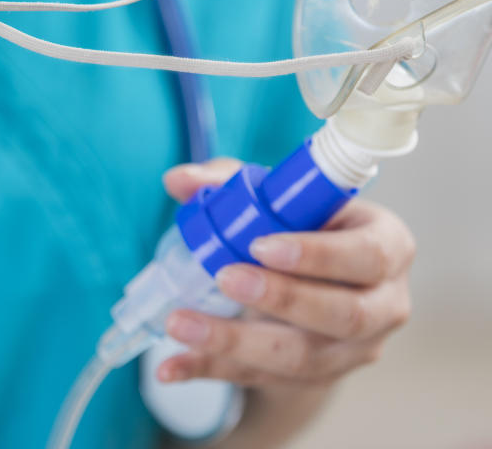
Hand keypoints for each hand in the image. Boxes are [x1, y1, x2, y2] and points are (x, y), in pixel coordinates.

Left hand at [156, 158, 414, 390]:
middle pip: (343, 314)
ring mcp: (354, 351)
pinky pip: (263, 379)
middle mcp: (384, 305)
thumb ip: (228, 181)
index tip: (261, 245)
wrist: (314, 281)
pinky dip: (212, 370)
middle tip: (224, 278)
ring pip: (301, 357)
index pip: (367, 255)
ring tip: (181, 323)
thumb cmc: (303, 226)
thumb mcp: (278, 196)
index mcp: (387, 247)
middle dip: (280, 299)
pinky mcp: (316, 379)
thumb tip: (179, 180)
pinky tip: (172, 366)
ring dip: (234, 342)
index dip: (317, 255)